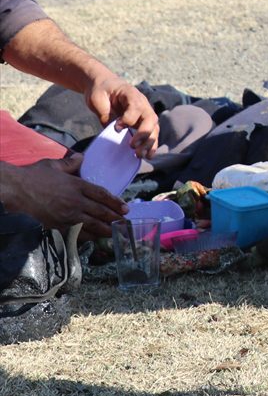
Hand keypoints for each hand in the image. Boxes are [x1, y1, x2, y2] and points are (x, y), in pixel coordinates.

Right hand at [0, 156, 127, 238]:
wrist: (14, 191)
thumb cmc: (32, 177)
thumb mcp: (53, 165)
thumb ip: (70, 163)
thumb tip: (81, 157)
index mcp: (76, 185)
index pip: (102, 194)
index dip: (115, 202)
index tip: (125, 208)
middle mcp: (75, 201)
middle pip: (101, 211)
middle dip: (115, 218)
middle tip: (125, 223)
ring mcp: (67, 215)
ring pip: (92, 224)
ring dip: (106, 229)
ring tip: (115, 233)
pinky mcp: (57, 225)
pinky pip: (77, 233)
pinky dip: (88, 236)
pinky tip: (94, 238)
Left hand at [85, 73, 158, 157]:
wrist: (104, 85)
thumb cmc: (100, 90)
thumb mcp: (97, 98)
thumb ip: (105, 113)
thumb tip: (111, 130)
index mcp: (131, 94)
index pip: (137, 108)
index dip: (128, 120)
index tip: (116, 127)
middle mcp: (143, 104)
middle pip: (151, 119)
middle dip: (144, 134)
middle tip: (132, 146)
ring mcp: (144, 113)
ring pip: (154, 129)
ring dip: (149, 143)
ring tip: (140, 155)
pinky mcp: (142, 122)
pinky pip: (151, 134)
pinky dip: (150, 145)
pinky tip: (147, 155)